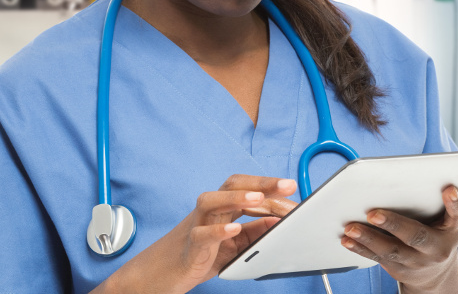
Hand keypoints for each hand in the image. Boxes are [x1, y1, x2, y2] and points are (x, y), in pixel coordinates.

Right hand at [93, 175, 297, 293]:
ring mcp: (196, 225)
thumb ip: (255, 231)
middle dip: (260, 183)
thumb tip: (279, 221)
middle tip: (286, 185)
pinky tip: (234, 229)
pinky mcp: (189, 246)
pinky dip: (217, 231)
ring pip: (210, 201)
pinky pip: (200, 235)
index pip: (246, 187)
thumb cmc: (200, 253)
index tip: (292, 188)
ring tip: (258, 198)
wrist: (165, 272)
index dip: (269, 186)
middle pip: (231, 185)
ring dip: (235, 198)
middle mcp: (209, 211)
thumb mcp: (235, 243)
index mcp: (222, 208)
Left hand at [341, 186, 457, 293]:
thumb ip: (449, 202)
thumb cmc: (442, 233)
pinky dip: (361, 249)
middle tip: (373, 213)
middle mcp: (437, 249)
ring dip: (369, 239)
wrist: (436, 272)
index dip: (456, 203)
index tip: (449, 190)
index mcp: (454, 228)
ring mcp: (417, 262)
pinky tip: (347, 240)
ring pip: (392, 251)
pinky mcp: (399, 269)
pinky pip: (378, 258)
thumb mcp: (453, 219)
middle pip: (416, 236)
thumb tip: (440, 183)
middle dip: (394, 225)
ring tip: (351, 228)